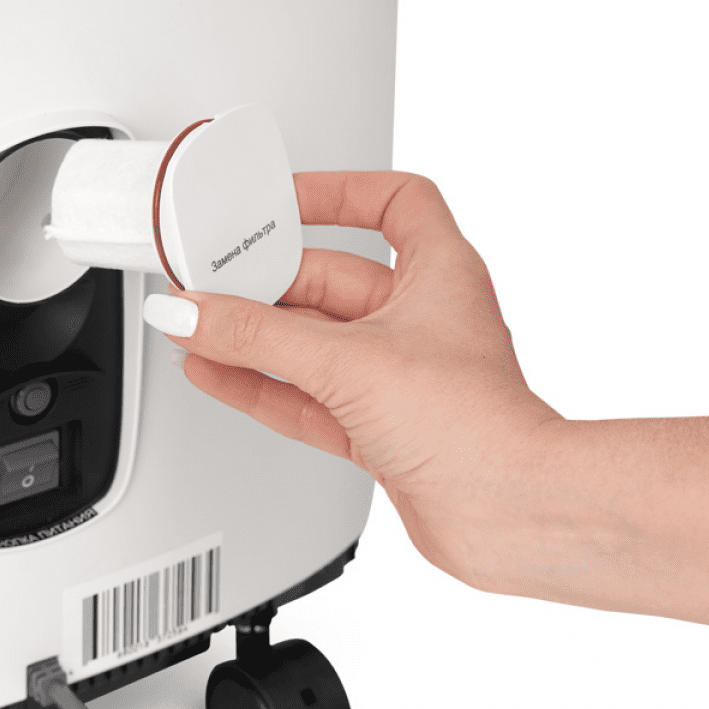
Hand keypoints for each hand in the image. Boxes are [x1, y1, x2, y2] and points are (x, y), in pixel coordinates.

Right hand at [142, 170, 562, 585]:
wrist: (511, 515)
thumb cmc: (479, 428)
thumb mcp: (349, 361)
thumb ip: (260, 335)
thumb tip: (196, 312)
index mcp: (440, 274)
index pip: (392, 203)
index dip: (337, 192)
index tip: (284, 200)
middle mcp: (420, 320)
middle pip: (328, 279)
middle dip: (265, 281)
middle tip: (210, 280)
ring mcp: (398, 377)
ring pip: (310, 343)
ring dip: (253, 336)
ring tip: (196, 325)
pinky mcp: (378, 428)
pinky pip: (305, 394)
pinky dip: (260, 383)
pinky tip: (217, 372)